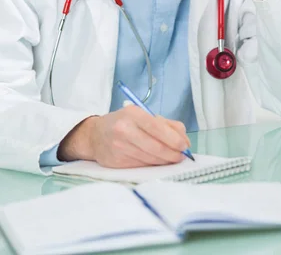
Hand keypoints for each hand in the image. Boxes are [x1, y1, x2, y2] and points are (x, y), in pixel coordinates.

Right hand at [57, 106, 190, 167]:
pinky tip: (156, 161)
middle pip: (155, 146)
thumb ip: (165, 124)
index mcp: (132, 114)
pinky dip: (152, 165)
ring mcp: (119, 147)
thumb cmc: (124, 123)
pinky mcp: (117, 162)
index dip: (173, 139)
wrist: (95, 135)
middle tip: (181, 156)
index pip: (157, 127)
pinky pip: (141, 165)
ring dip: (164, 161)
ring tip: (172, 158)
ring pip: (150, 158)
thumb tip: (184, 139)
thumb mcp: (142, 115)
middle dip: (172, 153)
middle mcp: (124, 130)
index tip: (185, 146)